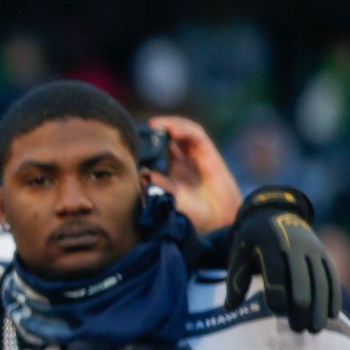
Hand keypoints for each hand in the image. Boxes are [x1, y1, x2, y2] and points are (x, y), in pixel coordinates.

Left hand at [146, 115, 241, 234]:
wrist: (217, 224)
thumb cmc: (191, 217)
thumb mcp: (166, 200)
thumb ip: (155, 188)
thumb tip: (143, 173)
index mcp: (170, 173)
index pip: (156, 151)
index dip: (145, 143)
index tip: (131, 140)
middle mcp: (182, 163)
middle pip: (168, 138)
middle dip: (155, 131)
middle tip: (141, 128)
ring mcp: (196, 158)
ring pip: (182, 132)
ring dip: (169, 125)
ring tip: (155, 124)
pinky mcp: (209, 155)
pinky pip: (196, 135)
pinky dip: (184, 129)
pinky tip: (172, 129)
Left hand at [226, 186, 341, 333]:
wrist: (275, 213)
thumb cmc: (252, 241)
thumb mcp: (239, 254)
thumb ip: (235, 280)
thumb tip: (229, 307)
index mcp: (269, 243)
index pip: (275, 269)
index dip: (277, 291)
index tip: (275, 312)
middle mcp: (294, 244)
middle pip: (302, 278)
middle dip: (301, 306)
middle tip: (298, 329)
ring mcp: (313, 249)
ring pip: (321, 280)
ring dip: (320, 306)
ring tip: (314, 329)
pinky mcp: (324, 254)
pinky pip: (332, 276)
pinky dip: (334, 296)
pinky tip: (331, 315)